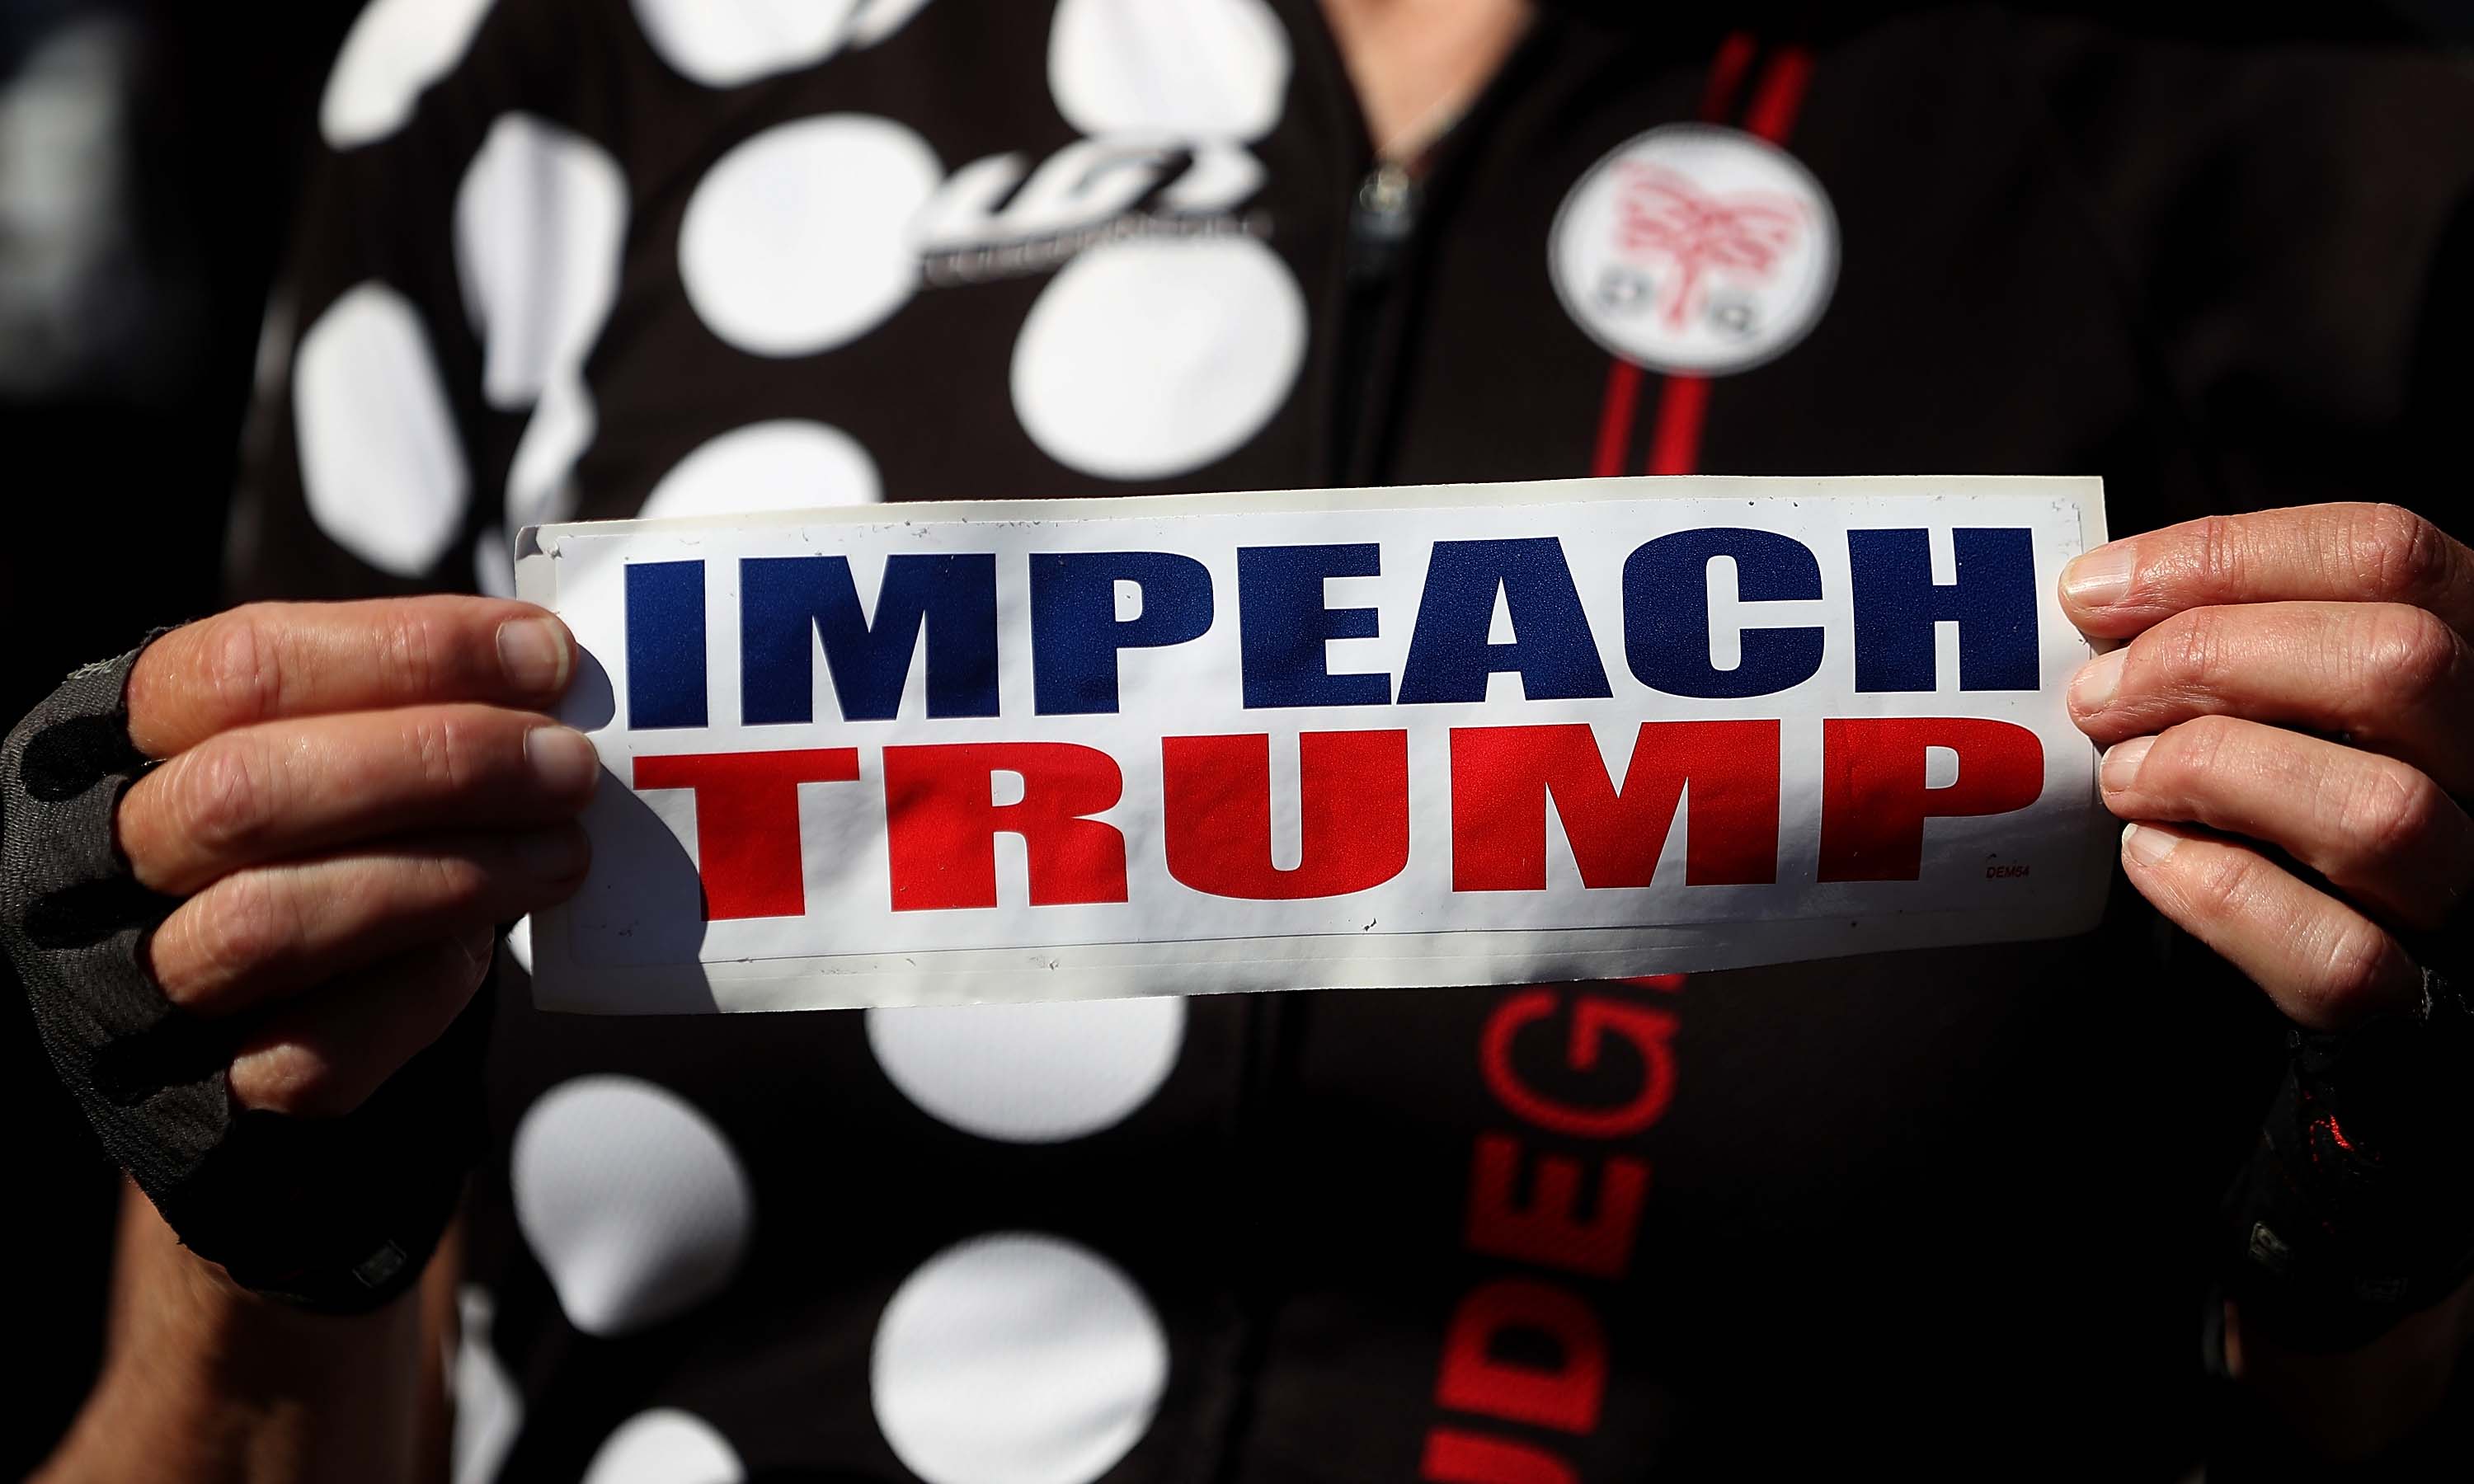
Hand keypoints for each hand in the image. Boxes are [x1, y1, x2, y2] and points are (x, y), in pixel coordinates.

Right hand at [117, 597, 596, 1114]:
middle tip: (565, 763)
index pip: (245, 666)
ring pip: (271, 922)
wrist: (265, 1027)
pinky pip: (316, 1049)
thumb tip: (544, 671)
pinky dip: (421, 989)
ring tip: (562, 851)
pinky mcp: (208, 1097)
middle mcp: (99, 861)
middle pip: (247, 792)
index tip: (543, 654)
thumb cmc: (312, 847)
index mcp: (115, 740)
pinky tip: (485, 948)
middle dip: (436, 763)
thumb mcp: (333, 747)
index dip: (407, 651)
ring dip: (450, 875)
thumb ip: (402, 706)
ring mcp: (142, 985)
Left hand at [2060, 503, 2472, 1029]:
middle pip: (2398, 663)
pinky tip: (2151, 858)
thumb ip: (2245, 628)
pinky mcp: (2424, 995)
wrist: (2355, 952)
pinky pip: (2341, 957)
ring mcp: (2473, 875)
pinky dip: (2223, 900)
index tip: (2092, 590)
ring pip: (2380, 811)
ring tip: (2123, 777)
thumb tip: (2104, 594)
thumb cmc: (2295, 778)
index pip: (2385, 555)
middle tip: (2097, 696)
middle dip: (2210, 662)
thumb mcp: (2296, 679)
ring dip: (2214, 776)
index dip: (2225, 558)